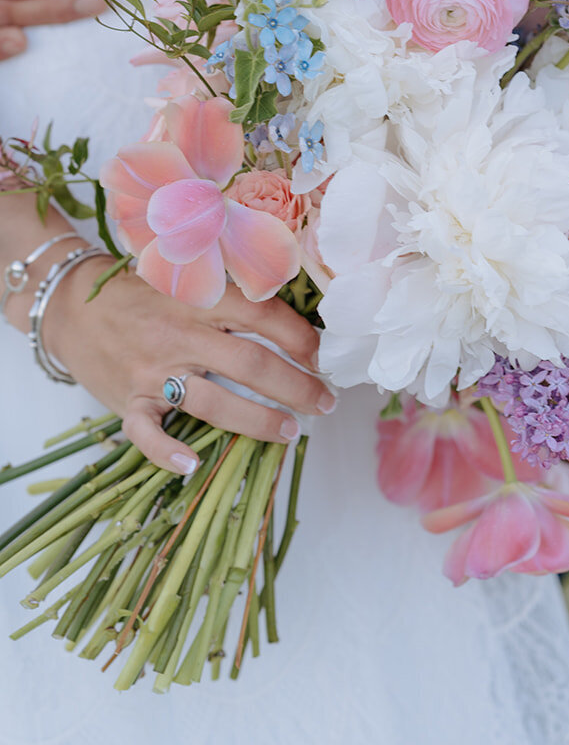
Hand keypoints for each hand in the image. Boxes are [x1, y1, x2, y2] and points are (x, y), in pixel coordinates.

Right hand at [47, 258, 333, 474]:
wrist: (69, 305)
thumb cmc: (138, 292)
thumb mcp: (184, 278)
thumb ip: (227, 294)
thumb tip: (290, 315)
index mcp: (199, 300)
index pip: (263, 317)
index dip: (300, 339)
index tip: (322, 356)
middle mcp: (180, 336)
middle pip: (251, 365)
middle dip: (297, 387)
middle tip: (324, 402)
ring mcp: (152, 373)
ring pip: (214, 403)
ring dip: (258, 421)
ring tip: (290, 432)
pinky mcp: (127, 402)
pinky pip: (147, 434)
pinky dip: (168, 453)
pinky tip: (193, 465)